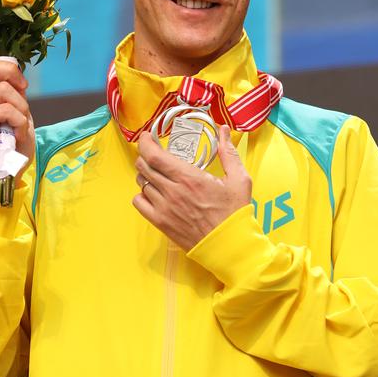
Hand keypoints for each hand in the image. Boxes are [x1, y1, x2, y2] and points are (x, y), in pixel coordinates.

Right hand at [0, 60, 34, 187]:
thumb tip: (19, 82)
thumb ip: (17, 101)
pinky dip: (19, 122)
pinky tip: (17, 135)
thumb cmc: (13, 151)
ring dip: (21, 108)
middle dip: (10, 72)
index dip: (9, 68)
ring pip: (4, 89)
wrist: (3, 176)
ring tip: (20, 127)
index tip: (23, 86)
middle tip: (23, 90)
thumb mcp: (20, 120)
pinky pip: (6, 110)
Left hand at [133, 125, 251, 250]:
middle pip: (144, 166)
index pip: (154, 155)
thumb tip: (224, 130)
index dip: (145, 143)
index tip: (147, 137)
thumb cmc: (234, 214)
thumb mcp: (239, 179)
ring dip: (145, 174)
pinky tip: (153, 192)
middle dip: (145, 155)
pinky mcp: (161, 222)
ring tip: (156, 173)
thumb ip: (228, 152)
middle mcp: (172, 192)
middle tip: (153, 153)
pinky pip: (138, 203)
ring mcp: (164, 208)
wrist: (229, 245)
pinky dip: (141, 194)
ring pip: (141, 183)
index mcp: (189, 178)